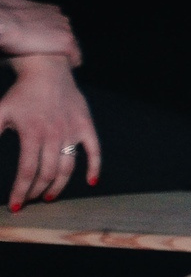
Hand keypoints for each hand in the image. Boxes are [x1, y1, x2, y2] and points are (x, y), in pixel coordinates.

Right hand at [0, 0, 79, 61]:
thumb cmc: (4, 14)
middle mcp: (61, 18)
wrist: (4, 23)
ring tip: (62, 64)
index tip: (49, 43)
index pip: (58, 23)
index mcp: (50, 10)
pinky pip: (75, 56)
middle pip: (67, 33)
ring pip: (72, 44)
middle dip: (61, 44)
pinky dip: (73, 61)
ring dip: (67, 53)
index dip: (53, 34)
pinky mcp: (66, 43)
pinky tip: (70, 67)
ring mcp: (65, 30)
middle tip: (56, 57)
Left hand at [2, 55, 101, 207]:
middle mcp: (54, 134)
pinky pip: (94, 150)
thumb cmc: (21, 94)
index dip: (20, 191)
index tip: (15, 205)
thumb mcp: (0, 112)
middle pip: (47, 173)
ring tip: (49, 196)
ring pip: (68, 167)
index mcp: (32, 133)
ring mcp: (72, 131)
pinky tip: (90, 181)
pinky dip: (94, 167)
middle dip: (37, 192)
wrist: (48, 71)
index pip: (27, 171)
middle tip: (29, 200)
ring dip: (59, 185)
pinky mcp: (85, 126)